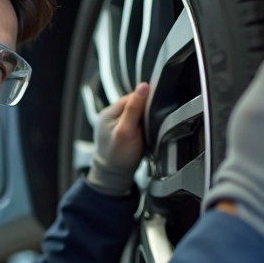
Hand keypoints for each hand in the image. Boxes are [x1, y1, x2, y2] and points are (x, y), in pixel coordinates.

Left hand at [86, 82, 148, 196]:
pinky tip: (145, 135)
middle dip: (145, 112)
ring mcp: (116, 124)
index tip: (154, 113)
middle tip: (151, 125)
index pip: (133, 96)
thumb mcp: (127, 131)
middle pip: (135, 105)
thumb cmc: (119, 156)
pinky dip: (143, 127)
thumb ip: (134, 109)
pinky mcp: (123, 132)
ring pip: (137, 114)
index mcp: (109, 112)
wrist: (114, 177)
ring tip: (147, 131)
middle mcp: (111, 116)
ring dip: (145, 120)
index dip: (146, 102)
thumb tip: (143, 86)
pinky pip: (137, 123)